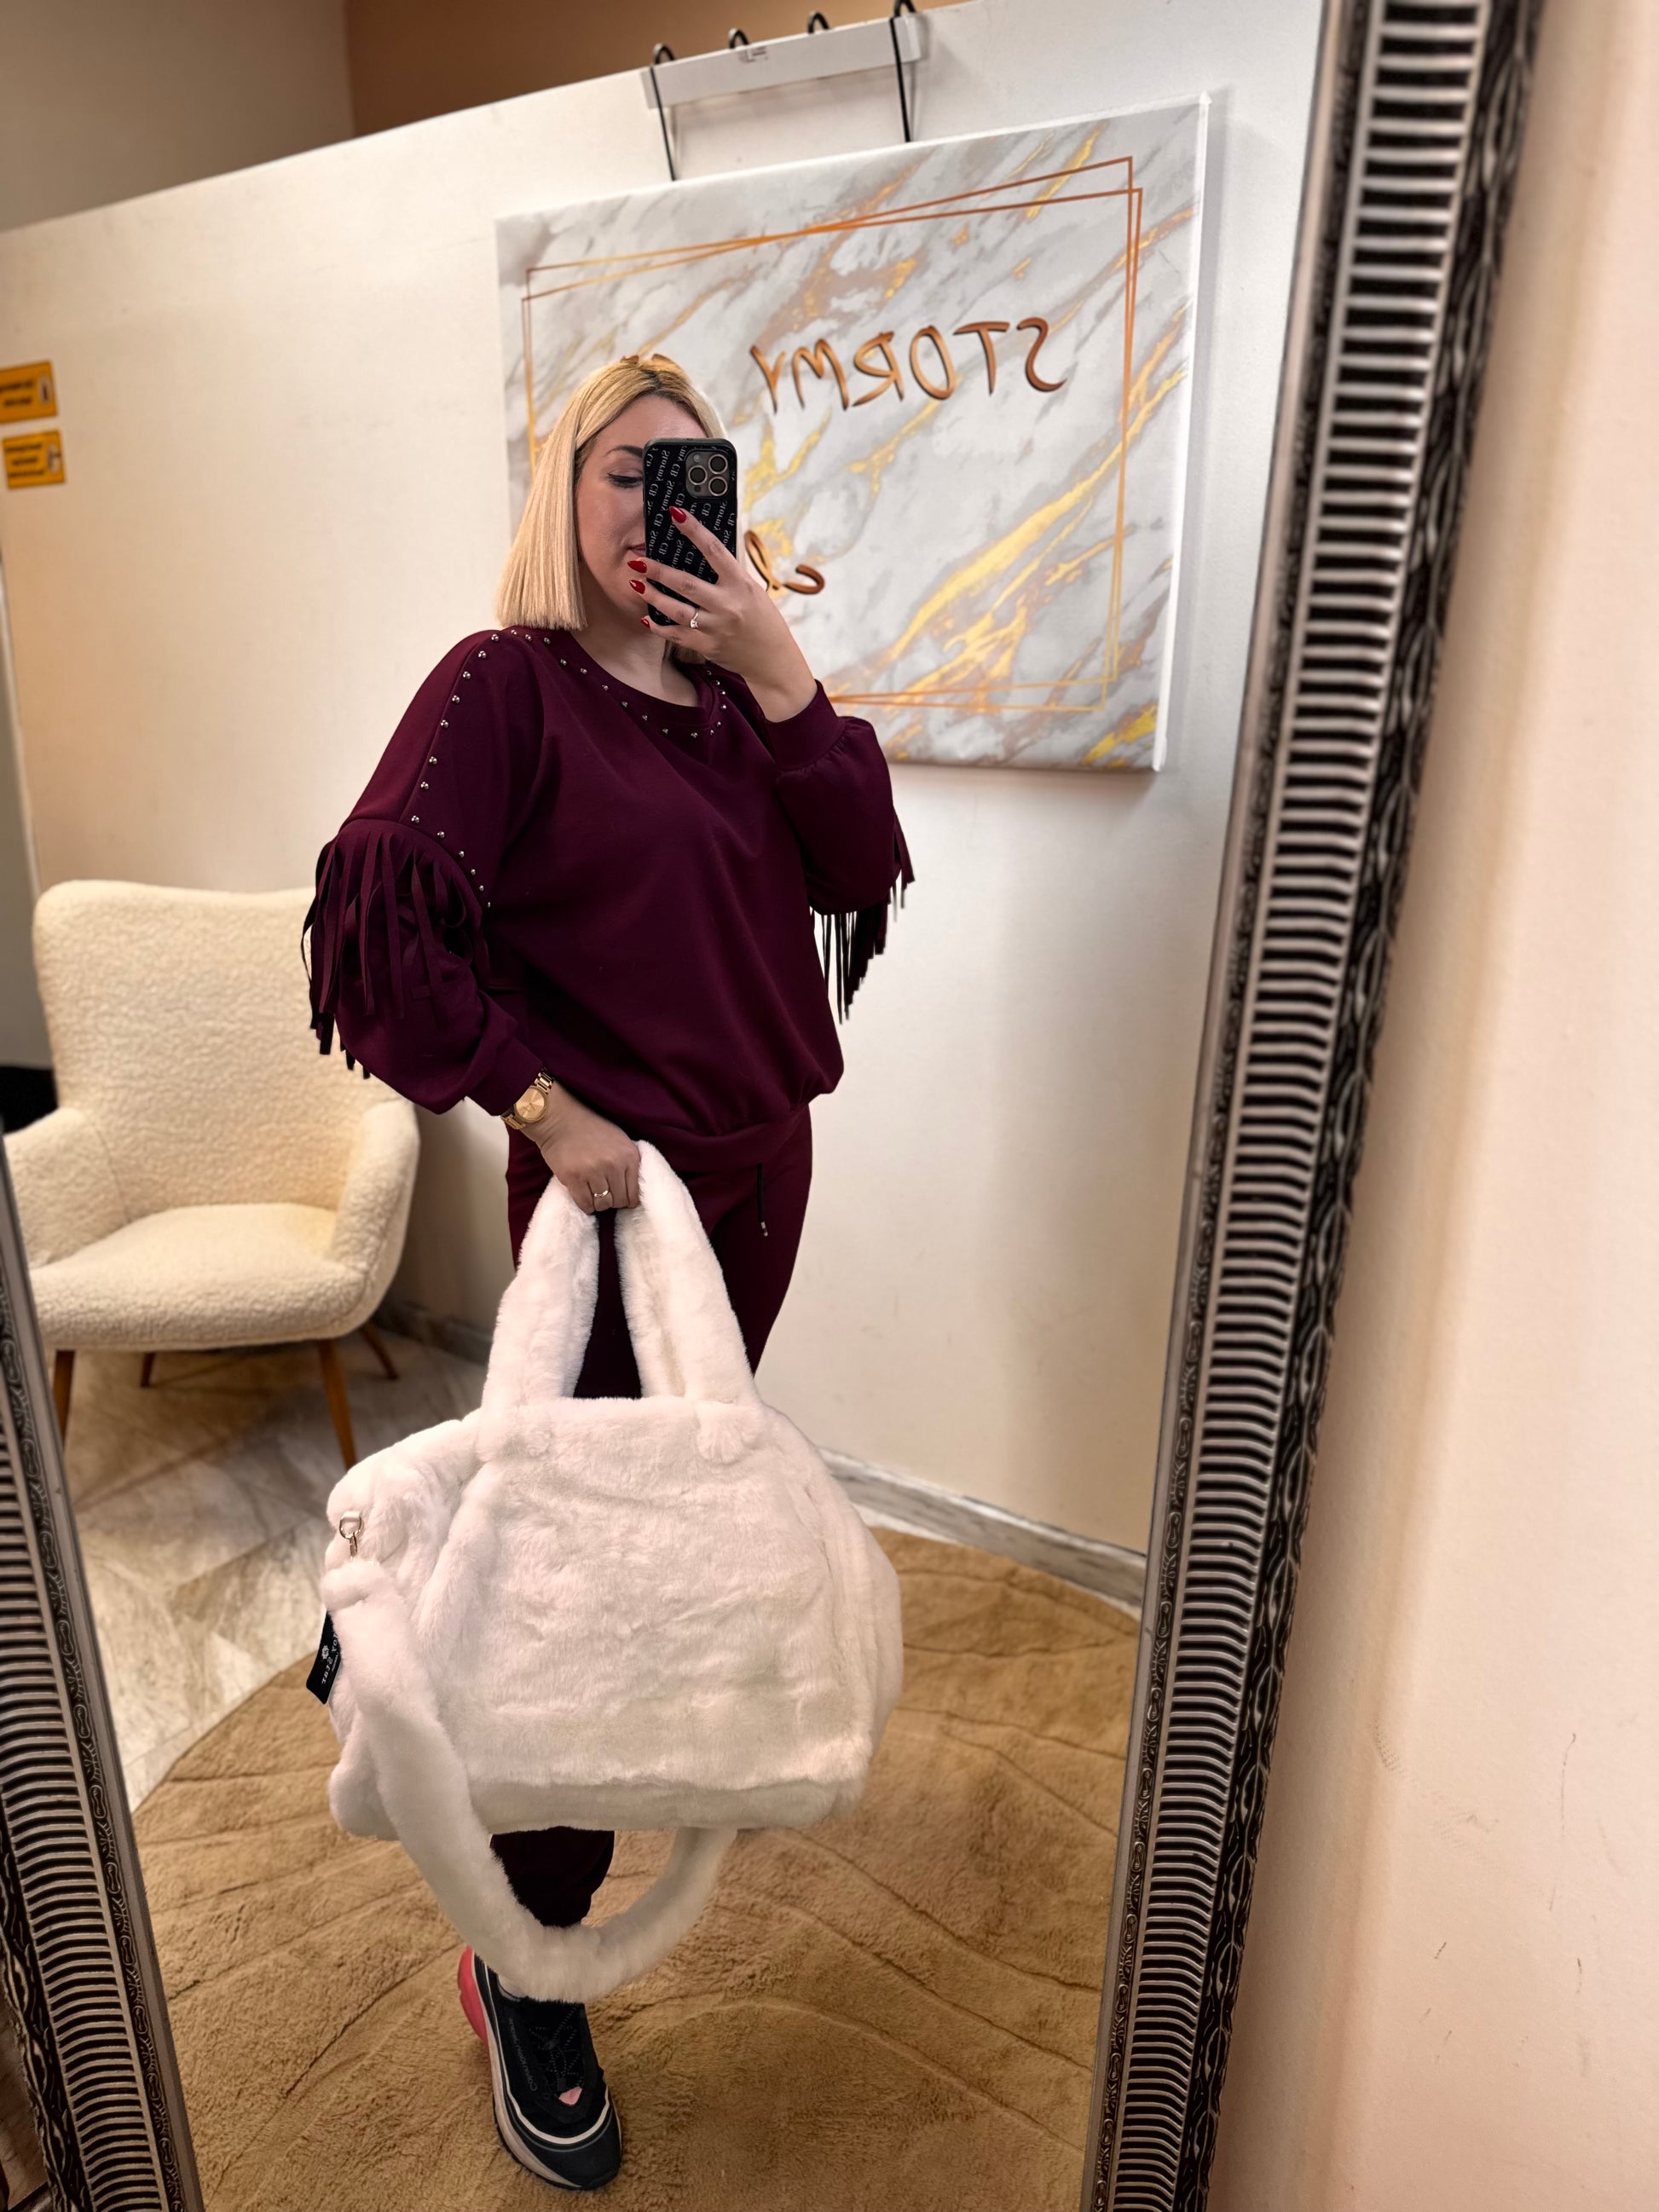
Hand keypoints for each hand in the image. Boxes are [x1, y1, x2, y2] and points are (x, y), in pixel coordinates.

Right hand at [528, 1084, 640, 1211]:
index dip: (627, 1199)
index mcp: (629, 1156)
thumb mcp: (619, 1139)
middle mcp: (614, 1165)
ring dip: (598, 1203)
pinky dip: (585, 1205)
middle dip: (612, 1201)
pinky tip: (583, 1196)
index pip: (634, 1193)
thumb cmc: (590, 1128)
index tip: (619, 1196)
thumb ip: (628, 1162)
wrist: (560, 1119)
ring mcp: (594, 1172)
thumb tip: (633, 1188)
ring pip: (603, 1205)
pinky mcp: (574, 1178)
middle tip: (604, 1194)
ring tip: (592, 1193)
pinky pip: (585, 1204)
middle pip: (619, 1201)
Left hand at [628, 509, 816, 722]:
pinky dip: (659, 627)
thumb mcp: (752, 591)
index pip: (714, 551)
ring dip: (653, 596)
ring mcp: (715, 628)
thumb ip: (728, 575)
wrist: (773, 659)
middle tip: (637, 560)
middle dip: (658, 571)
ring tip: (635, 584)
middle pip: (686, 584)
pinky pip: (676, 635)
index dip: (693, 531)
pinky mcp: (707, 646)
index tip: (675, 514)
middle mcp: (727, 605)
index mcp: (740, 584)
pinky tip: (646, 617)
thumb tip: (702, 552)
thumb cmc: (763, 620)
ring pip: (676, 610)